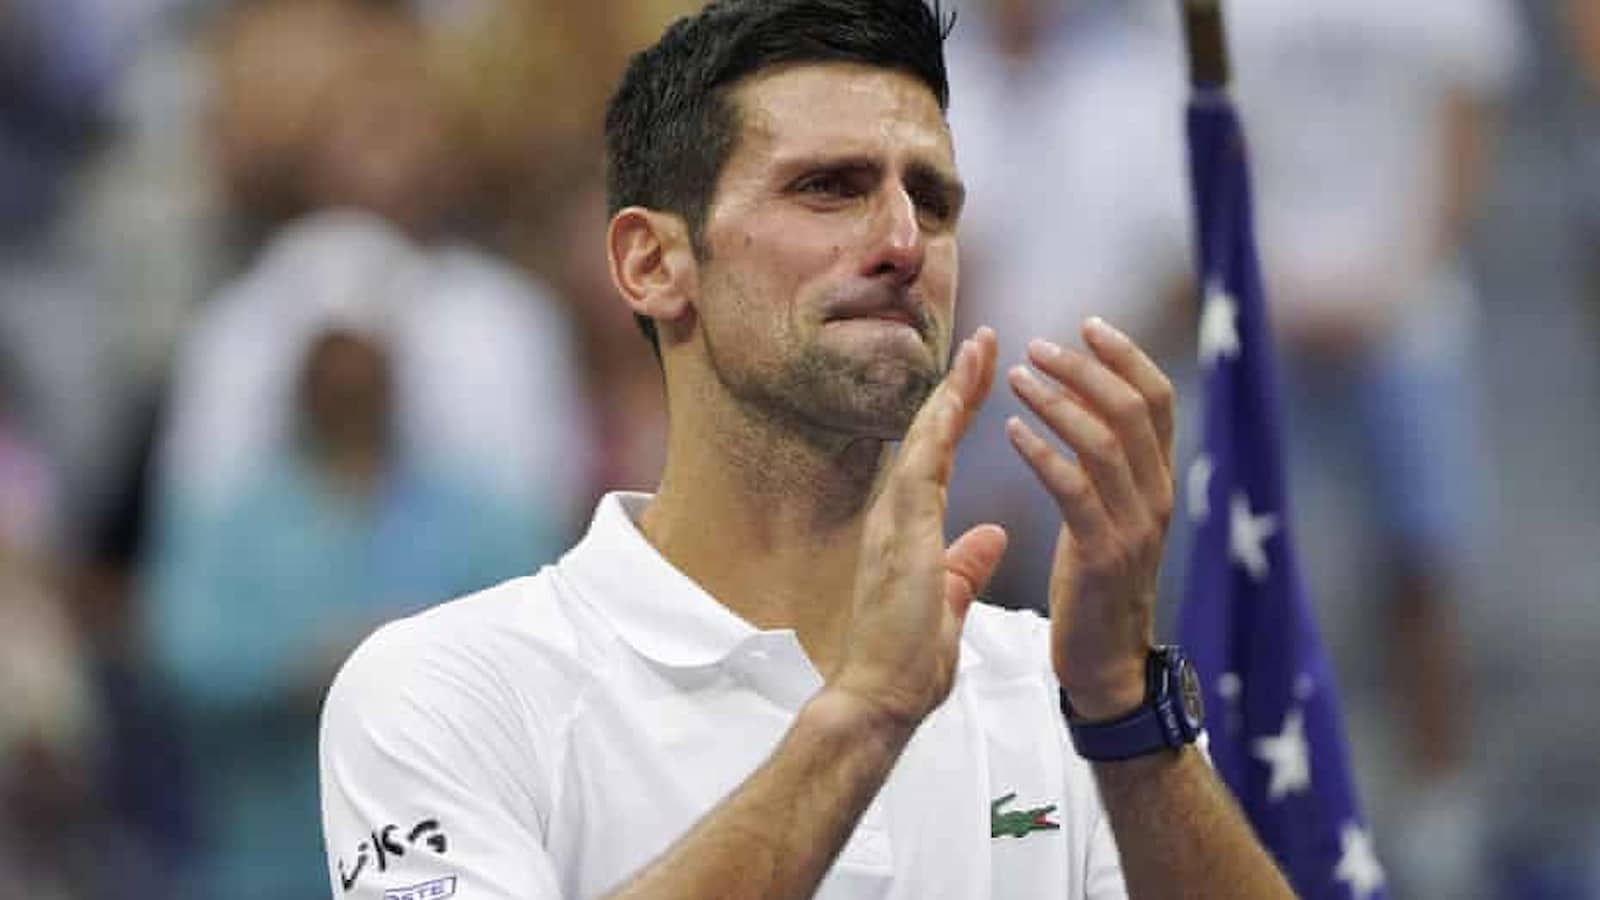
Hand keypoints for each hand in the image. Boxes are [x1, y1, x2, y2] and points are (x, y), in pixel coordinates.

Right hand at [830, 328, 1008, 730]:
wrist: (877, 698)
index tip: (983, 375)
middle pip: (928, 434)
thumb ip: (965, 566)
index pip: (936, 456)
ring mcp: (893, 520)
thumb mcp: (946, 603)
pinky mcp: (900, 533)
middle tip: (984, 338)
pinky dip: (940, 426)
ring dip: (952, 390)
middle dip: (957, 385)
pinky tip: (960, 392)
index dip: (959, 413)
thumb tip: (992, 538)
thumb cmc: (905, 662)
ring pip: (924, 438)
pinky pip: (921, 464)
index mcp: (908, 529)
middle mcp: (894, 515)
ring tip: (981, 346)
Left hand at [1005, 318, 1176, 720]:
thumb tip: (1087, 403)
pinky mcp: (1103, 557)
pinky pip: (1075, 491)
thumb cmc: (1095, 588)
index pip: (1157, 400)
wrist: (1105, 666)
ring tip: (1018, 378)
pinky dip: (1043, 453)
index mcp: (1159, 483)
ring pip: (1105, 442)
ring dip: (1058, 402)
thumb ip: (1104, 464)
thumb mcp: (1108, 515)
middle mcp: (1157, 498)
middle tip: (1039, 347)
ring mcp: (1135, 527)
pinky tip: (1010, 432)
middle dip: (1086, 369)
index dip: (1126, 356)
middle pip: (1134, 409)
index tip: (1087, 325)